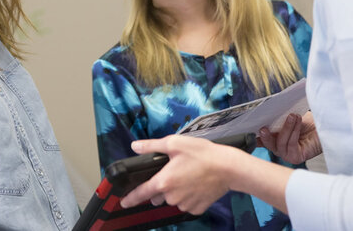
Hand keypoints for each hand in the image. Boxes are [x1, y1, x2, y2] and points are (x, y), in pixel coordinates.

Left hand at [120, 135, 239, 213]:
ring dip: (176, 191)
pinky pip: (187, 204)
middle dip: (161, 187)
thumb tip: (135, 146)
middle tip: (174, 172)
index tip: (124, 202)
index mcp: (164, 181)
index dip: (130, 198)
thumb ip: (152, 146)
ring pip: (173, 199)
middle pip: (158, 195)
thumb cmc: (202, 154)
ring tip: (189, 176)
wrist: (228, 168)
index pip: (141, 193)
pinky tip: (196, 184)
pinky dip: (189, 196)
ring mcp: (185, 204)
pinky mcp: (197, 208)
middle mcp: (172, 196)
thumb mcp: (174, 143)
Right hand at [258, 111, 321, 163]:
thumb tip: (265, 114)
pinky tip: (297, 121)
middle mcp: (279, 148)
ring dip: (286, 128)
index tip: (251, 127)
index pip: (260, 139)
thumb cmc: (309, 123)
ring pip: (280, 143)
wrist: (325, 126)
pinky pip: (290, 145)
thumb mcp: (289, 117)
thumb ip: (277, 119)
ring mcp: (287, 154)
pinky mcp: (296, 158)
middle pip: (267, 144)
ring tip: (292, 116)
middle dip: (265, 135)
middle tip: (264, 127)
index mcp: (274, 139)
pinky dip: (293, 131)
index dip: (254, 135)